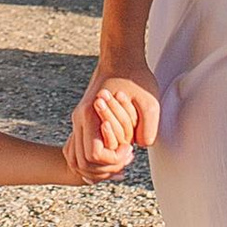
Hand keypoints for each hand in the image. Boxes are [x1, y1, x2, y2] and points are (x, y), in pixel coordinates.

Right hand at [68, 58, 157, 177]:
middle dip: (105, 167)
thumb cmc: (135, 78)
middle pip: (81, 163)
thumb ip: (147, 129)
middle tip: (125, 156)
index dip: (112, 160)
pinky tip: (110, 154)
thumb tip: (140, 146)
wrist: (121, 59)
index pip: (93, 155)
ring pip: (76, 159)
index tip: (129, 149)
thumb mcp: (150, 103)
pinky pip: (78, 150)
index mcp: (90, 115)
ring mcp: (78, 121)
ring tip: (119, 158)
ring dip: (97, 166)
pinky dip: (91, 160)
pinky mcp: (83, 122)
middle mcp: (79, 120)